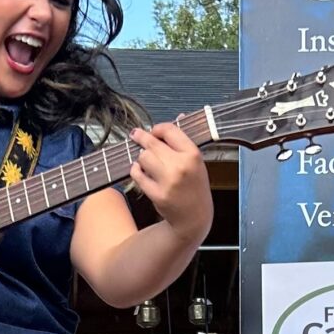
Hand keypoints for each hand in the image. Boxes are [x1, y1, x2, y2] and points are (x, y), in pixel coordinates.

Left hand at [128, 122, 213, 245]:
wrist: (194, 217)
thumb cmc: (195, 188)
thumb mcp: (197, 162)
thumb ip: (184, 141)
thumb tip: (178, 117)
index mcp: (193, 155)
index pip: (169, 130)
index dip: (157, 128)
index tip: (153, 131)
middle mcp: (181, 166)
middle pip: (152, 142)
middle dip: (142, 138)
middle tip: (136, 135)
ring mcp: (168, 181)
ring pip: (143, 157)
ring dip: (142, 158)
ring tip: (147, 162)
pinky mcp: (157, 194)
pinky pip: (137, 174)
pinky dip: (136, 171)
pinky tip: (141, 172)